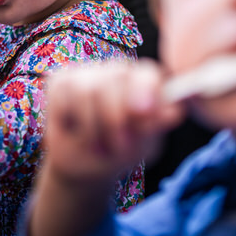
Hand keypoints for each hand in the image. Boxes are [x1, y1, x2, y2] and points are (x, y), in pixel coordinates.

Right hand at [29, 60, 183, 235]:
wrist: (86, 164)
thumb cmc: (122, 150)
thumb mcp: (142, 146)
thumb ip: (154, 126)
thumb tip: (174, 113)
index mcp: (146, 82)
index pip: (147, 73)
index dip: (144, 90)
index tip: (142, 113)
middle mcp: (119, 71)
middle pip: (115, 79)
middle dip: (114, 119)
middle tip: (118, 146)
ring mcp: (90, 72)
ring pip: (87, 89)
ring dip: (91, 126)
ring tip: (97, 142)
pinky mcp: (61, 79)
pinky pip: (62, 93)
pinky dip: (67, 118)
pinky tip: (74, 127)